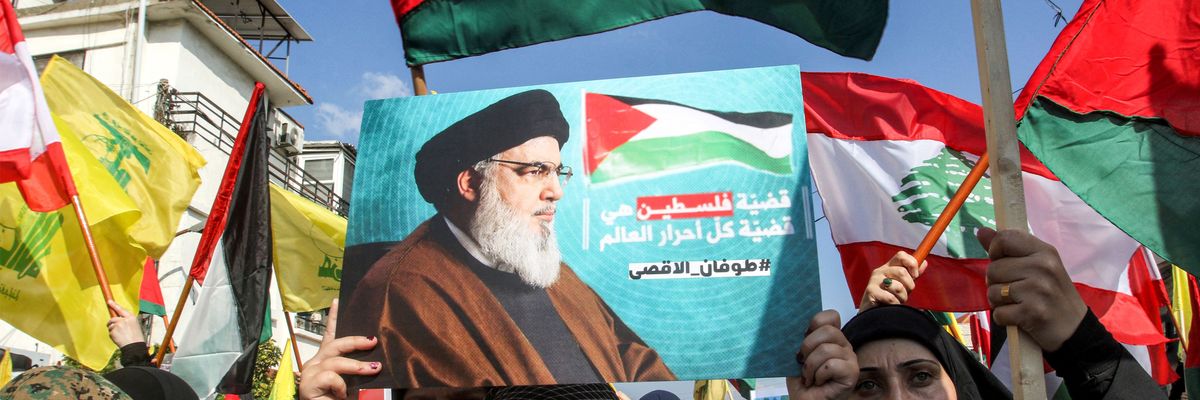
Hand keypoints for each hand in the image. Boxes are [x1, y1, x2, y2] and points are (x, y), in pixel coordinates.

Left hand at [106, 300, 143, 346]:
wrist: (134, 346)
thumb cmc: (136, 337)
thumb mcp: (134, 325)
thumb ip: (126, 321)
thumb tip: (116, 320)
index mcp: (131, 317)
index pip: (121, 309)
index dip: (114, 305)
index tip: (109, 301)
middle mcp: (124, 319)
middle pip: (113, 319)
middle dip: (111, 323)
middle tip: (115, 328)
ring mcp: (118, 325)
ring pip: (110, 326)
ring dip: (113, 330)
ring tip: (120, 335)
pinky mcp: (113, 331)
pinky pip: (110, 332)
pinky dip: (112, 336)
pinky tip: (118, 338)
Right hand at [299, 299, 380, 399]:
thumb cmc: (336, 399)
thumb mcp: (351, 381)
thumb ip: (358, 370)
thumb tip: (376, 361)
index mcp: (324, 360)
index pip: (329, 335)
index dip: (333, 318)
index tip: (336, 300)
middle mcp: (314, 363)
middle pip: (335, 344)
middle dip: (356, 342)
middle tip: (373, 342)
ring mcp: (310, 373)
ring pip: (335, 361)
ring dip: (356, 366)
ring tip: (373, 369)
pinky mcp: (308, 384)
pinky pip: (330, 376)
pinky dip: (341, 385)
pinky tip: (342, 394)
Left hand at [787, 310, 856, 399]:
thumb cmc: (802, 380)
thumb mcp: (797, 355)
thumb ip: (801, 339)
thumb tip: (792, 325)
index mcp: (831, 338)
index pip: (830, 316)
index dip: (814, 323)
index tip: (802, 337)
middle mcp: (843, 345)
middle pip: (828, 331)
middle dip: (807, 346)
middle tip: (801, 361)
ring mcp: (850, 358)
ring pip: (827, 349)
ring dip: (810, 366)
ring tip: (809, 377)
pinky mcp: (852, 373)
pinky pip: (831, 365)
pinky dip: (818, 375)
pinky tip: (818, 382)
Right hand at [858, 252, 925, 311]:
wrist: (873, 315)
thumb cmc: (889, 299)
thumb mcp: (903, 285)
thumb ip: (912, 275)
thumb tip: (925, 262)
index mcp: (888, 267)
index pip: (901, 255)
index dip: (912, 263)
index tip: (915, 275)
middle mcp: (880, 271)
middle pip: (902, 271)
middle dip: (909, 286)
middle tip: (905, 294)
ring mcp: (874, 281)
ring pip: (898, 286)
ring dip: (902, 297)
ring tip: (897, 301)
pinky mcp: (870, 292)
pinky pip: (890, 297)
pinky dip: (895, 304)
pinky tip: (891, 306)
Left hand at [978, 228, 1086, 351]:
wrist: (1075, 329)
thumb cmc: (1052, 294)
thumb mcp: (1037, 266)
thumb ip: (1009, 248)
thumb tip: (981, 231)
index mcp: (1045, 251)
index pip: (1004, 239)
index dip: (995, 251)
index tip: (1003, 262)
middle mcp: (1043, 267)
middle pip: (993, 269)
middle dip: (997, 283)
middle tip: (1016, 291)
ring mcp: (1038, 290)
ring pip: (993, 291)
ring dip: (999, 302)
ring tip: (1018, 304)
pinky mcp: (1032, 312)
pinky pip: (998, 313)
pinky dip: (1004, 318)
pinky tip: (1020, 317)